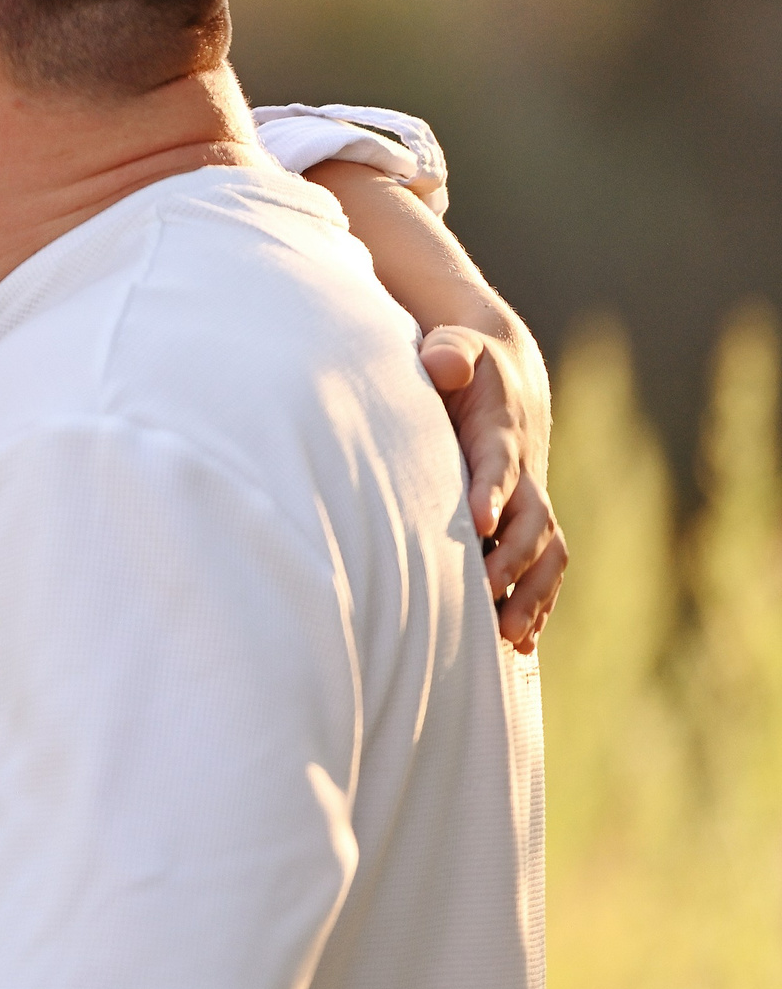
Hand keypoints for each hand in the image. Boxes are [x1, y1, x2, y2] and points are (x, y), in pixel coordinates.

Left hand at [421, 324, 566, 653]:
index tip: (477, 523)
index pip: (499, 466)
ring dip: (532, 595)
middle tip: (490, 599)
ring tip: (510, 637)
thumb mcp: (457, 345)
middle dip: (515, 562)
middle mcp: (525, 475)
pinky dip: (538, 603)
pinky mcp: (526, 523)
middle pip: (533, 523)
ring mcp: (530, 502)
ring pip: (547, 553)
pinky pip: (544, 568)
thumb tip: (442, 362)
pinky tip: (522, 643)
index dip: (491, 492)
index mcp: (500, 435)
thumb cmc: (467, 363)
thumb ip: (449, 351)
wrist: (506, 378)